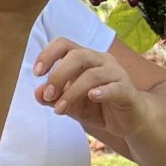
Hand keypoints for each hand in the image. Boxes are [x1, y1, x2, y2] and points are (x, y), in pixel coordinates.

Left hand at [34, 38, 154, 149]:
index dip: (47, 55)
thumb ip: (53, 98)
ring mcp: (116, 74)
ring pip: (92, 74)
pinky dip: (102, 91)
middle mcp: (101, 60)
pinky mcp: (128, 91)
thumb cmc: (97, 107)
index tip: (36, 73)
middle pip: (77, 55)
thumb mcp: (70, 104)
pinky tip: (92, 97)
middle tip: (48, 95)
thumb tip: (37, 93)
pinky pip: (115, 87)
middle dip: (58, 75)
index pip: (64, 44)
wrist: (129, 121)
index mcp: (85, 59)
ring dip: (72, 92)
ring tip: (59, 109)